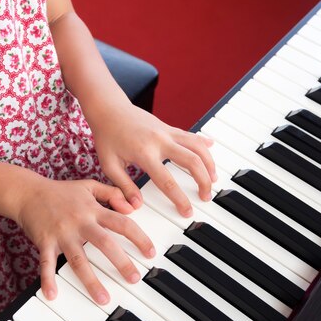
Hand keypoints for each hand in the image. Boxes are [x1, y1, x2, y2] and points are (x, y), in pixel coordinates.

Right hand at [15, 174, 154, 302]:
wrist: (28, 192)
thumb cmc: (60, 192)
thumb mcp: (89, 186)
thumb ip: (112, 193)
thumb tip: (132, 206)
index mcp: (93, 210)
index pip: (122, 223)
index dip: (139, 238)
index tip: (150, 253)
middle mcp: (80, 222)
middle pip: (105, 243)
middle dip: (121, 262)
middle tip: (134, 279)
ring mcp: (62, 234)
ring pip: (79, 259)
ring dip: (91, 280)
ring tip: (103, 299)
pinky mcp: (45, 242)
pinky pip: (46, 263)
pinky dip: (48, 279)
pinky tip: (52, 295)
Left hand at [90, 102, 216, 215]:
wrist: (109, 109)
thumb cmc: (107, 137)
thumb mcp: (109, 165)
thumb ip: (124, 186)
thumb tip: (136, 206)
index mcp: (144, 153)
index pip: (167, 181)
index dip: (180, 199)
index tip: (187, 211)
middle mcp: (160, 141)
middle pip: (192, 161)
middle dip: (203, 181)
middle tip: (206, 196)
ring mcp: (167, 132)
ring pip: (198, 146)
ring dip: (209, 163)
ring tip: (213, 179)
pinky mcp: (169, 127)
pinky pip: (191, 136)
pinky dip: (203, 144)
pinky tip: (211, 149)